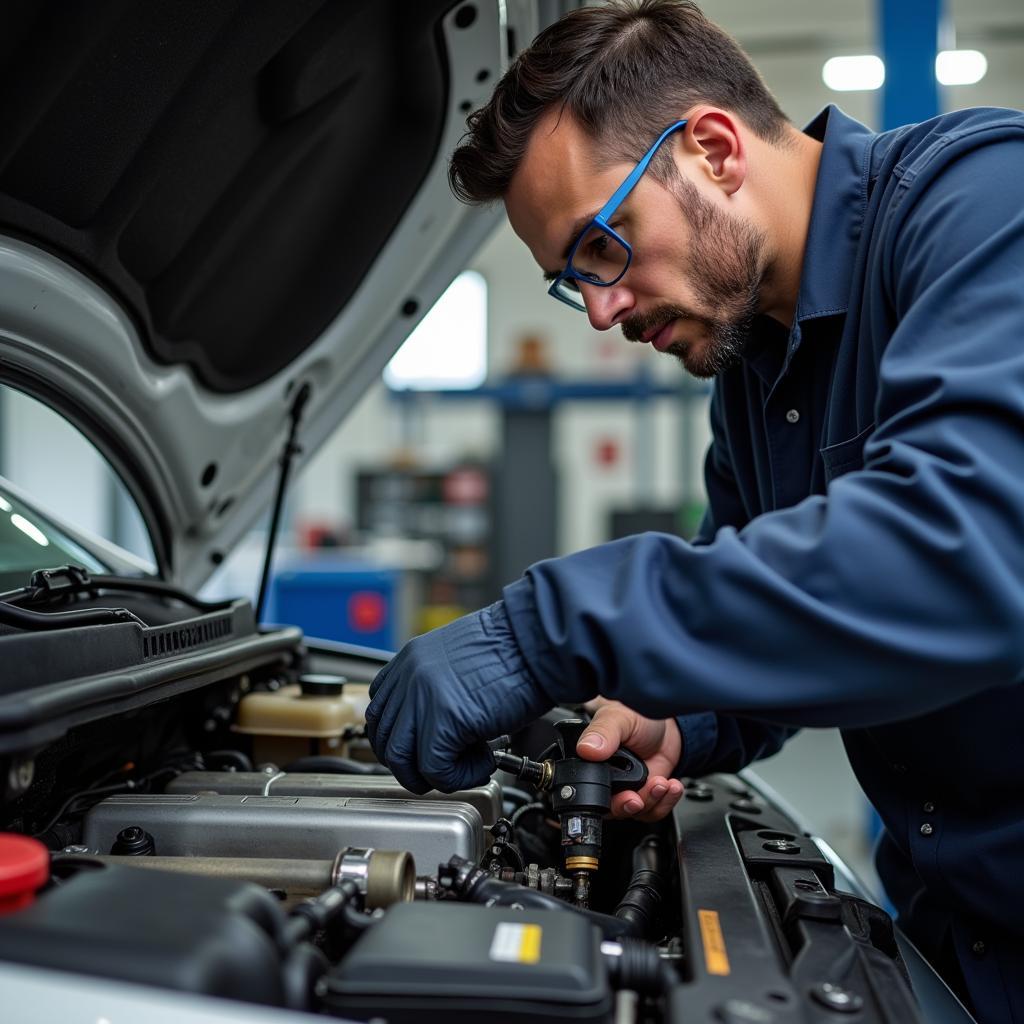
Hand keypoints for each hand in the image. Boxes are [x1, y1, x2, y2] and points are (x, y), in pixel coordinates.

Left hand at [366, 603, 552, 792]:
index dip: (402, 739)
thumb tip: (436, 724)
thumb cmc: (515, 649)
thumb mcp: (461, 659)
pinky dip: (459, 777)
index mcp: (412, 658)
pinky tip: (483, 762)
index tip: (423, 750)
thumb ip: (438, 687)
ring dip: (433, 775)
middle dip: (412, 764)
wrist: (539, 641)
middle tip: (445, 766)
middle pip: (384, 739)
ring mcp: (423, 697)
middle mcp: (410, 675)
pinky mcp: (444, 720)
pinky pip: (435, 769)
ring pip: (401, 759)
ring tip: (465, 767)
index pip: (380, 710)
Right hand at [577, 699, 683, 821]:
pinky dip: (665, 802)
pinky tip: (671, 786)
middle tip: (639, 796)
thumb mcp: (618, 719)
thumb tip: (587, 749)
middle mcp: (607, 780)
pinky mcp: (646, 793)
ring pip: (635, 812)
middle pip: (612, 809)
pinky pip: (654, 810)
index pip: (590, 793)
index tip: (625, 795)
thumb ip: (602, 733)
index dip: (605, 800)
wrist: (665, 723)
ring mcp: (628, 788)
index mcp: (592, 763)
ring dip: (652, 801)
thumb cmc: (637, 715)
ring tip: (662, 783)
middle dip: (629, 805)